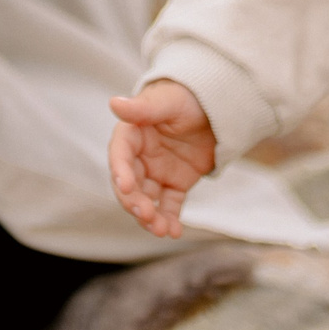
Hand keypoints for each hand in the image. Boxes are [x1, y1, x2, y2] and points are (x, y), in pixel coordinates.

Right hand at [108, 80, 217, 239]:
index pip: (121, 156)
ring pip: (148, 200)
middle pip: (131, 185)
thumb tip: (114, 103)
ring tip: (162, 230)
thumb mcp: (167, 101)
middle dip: (136, 202)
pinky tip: (174, 232)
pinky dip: (170, 219)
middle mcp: (139, 158)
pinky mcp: (174, 184)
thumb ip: (142, 108)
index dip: (121, 172)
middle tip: (147, 214)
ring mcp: (157, 173)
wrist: (214, 106)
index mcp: (131, 136)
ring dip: (151, 217)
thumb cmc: (185, 97)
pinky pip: (169, 205)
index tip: (126, 187)